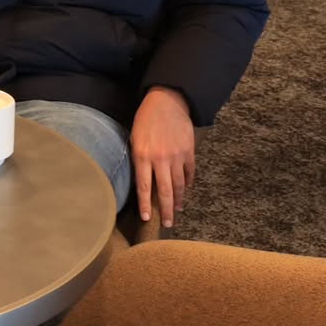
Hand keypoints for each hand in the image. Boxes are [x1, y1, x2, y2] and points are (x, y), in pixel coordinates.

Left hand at [130, 87, 194, 228]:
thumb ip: (139, 160)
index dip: (146, 204)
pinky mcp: (189, 151)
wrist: (167, 101)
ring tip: (177, 210)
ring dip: (179, 199)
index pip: (144, 187)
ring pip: (179, 185)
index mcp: (143, 155)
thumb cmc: (146, 119)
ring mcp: (177, 156)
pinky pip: (189, 172)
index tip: (146, 218)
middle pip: (165, 191)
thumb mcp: (135, 138)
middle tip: (167, 224)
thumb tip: (143, 181)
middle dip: (166, 210)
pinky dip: (188, 183)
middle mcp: (160, 158)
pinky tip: (185, 190)